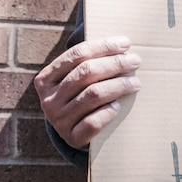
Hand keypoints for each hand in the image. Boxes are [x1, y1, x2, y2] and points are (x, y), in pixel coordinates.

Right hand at [34, 36, 141, 150]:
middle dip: (114, 64)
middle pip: (86, 73)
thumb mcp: (74, 81)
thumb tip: (122, 44)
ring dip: (118, 86)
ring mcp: (58, 120)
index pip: (76, 55)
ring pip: (92, 95)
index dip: (103, 46)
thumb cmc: (79, 98)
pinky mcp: (72, 138)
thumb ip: (87, 63)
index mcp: (46, 79)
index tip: (126, 43)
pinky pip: (93, 122)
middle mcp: (48, 100)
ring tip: (135, 82)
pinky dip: (107, 112)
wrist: (73, 134)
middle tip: (135, 61)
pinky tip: (118, 106)